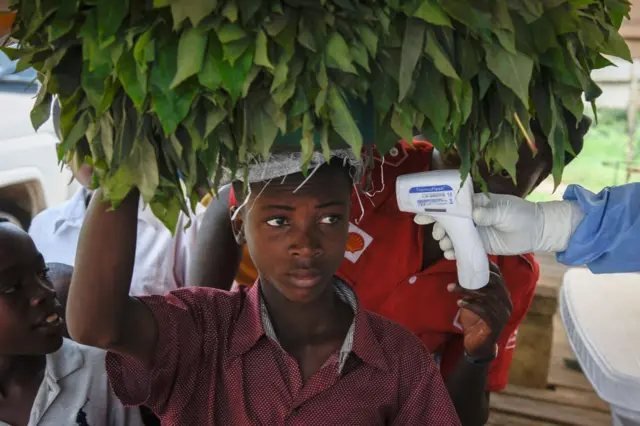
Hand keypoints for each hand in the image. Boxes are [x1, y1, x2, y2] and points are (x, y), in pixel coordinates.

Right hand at [415, 192, 583, 256]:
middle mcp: (472, 217)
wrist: (537, 231)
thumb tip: (473, 214)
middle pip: (449, 221)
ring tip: (445, 246)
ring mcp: (475, 231)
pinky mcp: (480, 245)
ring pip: (454, 236)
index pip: (452, 204)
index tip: (422, 214)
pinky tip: (451, 255)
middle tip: (438, 235)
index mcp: (476, 203)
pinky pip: (463, 248)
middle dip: (439, 227)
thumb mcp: (505, 211)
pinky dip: (455, 252)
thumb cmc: (521, 215)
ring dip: (446, 240)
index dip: (436, 208)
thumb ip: (488, 213)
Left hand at [448, 262, 511, 357]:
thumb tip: (460, 271)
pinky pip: (483, 311)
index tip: (471, 259)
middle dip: (473, 278)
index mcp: (502, 295)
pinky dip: (470, 305)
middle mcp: (506, 302)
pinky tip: (459, 303)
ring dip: (467, 291)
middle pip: (492, 284)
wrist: (478, 345)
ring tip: (451, 288)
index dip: (487, 267)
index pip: (498, 276)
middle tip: (455, 276)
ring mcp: (503, 314)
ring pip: (486, 296)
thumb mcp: (474, 301)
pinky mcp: (496, 324)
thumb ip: (472, 288)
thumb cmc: (475, 320)